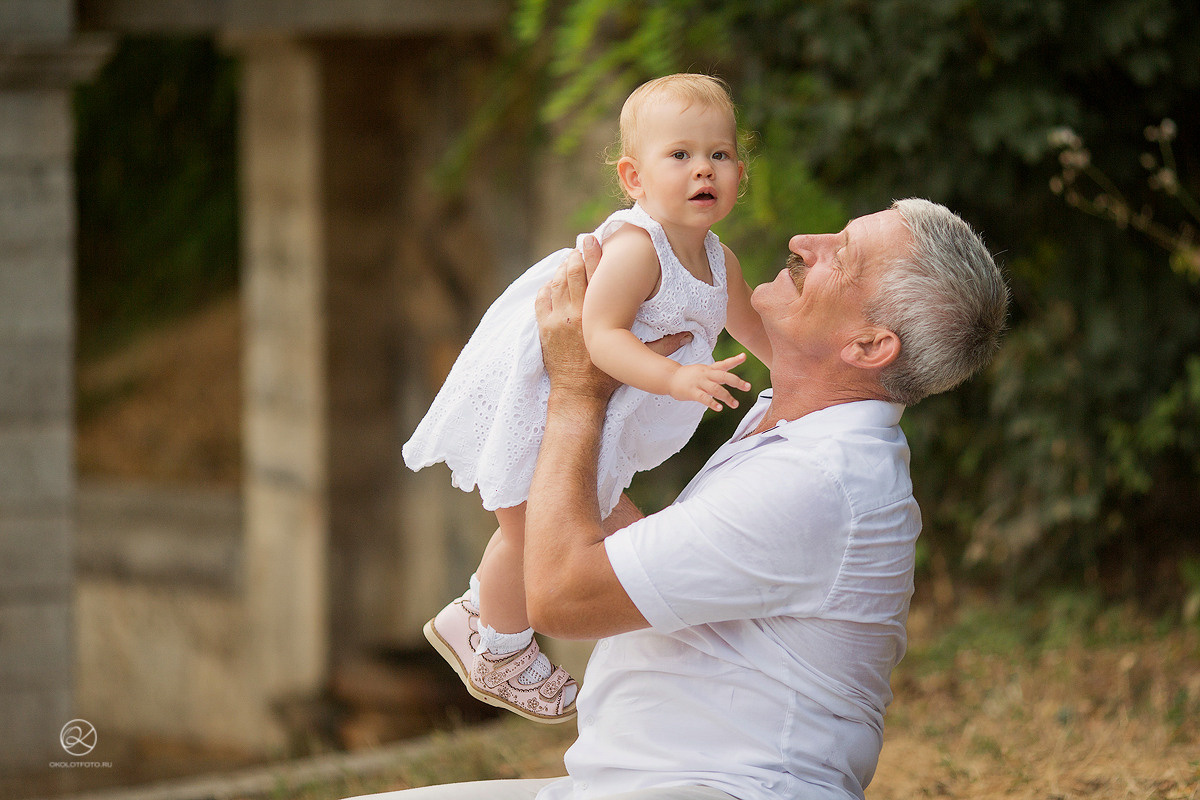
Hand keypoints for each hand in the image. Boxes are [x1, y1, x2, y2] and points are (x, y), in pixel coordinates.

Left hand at [535, 236, 692, 398]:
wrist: (577, 395)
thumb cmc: (606, 378)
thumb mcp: (635, 358)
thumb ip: (663, 346)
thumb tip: (689, 336)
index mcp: (597, 318)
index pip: (594, 276)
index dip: (593, 254)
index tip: (593, 238)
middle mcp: (574, 316)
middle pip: (572, 274)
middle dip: (576, 256)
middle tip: (582, 244)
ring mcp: (556, 321)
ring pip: (556, 284)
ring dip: (563, 269)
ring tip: (571, 259)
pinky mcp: (544, 329)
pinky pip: (542, 299)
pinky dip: (548, 286)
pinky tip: (555, 280)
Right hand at [667, 354, 750, 411]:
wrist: (670, 378)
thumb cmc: (689, 376)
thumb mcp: (703, 371)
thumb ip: (717, 374)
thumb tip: (733, 379)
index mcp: (709, 369)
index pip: (723, 364)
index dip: (734, 360)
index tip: (744, 356)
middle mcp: (705, 374)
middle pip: (723, 376)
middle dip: (737, 381)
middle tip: (747, 387)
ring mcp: (698, 383)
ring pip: (716, 389)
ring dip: (727, 397)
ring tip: (735, 404)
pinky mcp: (692, 392)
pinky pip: (704, 398)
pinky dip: (712, 403)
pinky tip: (719, 408)